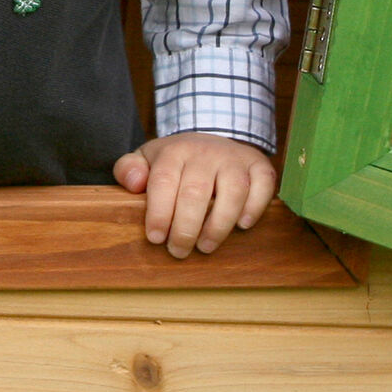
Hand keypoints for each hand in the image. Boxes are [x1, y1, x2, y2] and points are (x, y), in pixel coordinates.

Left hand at [113, 132, 276, 258]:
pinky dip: (255, 207)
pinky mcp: (259, 166)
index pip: (164, 181)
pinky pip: (263, 185)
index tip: (156, 238)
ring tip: (205, 246)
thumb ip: (129, 169)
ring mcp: (235, 158)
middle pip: (196, 191)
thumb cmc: (176, 161)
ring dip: (219, 224)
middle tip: (178, 250)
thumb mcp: (146, 159)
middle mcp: (206, 151)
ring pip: (232, 191)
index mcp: (175, 151)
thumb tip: (133, 183)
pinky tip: (242, 225)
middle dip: (186, 227)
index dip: (160, 212)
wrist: (211, 141)